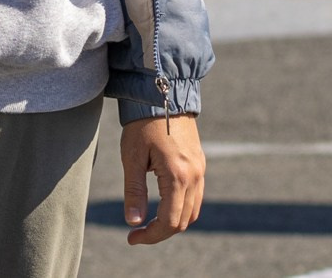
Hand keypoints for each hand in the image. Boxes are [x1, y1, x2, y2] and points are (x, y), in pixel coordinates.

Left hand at [120, 113, 204, 244]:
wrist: (163, 93)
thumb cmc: (143, 123)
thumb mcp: (132, 157)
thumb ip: (134, 192)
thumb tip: (134, 223)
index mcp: (178, 176)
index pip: (169, 222)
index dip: (151, 236)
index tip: (132, 238)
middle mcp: (194, 175)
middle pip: (183, 221)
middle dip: (160, 232)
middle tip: (137, 233)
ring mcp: (200, 169)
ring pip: (192, 211)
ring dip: (173, 221)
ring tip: (149, 222)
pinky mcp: (199, 163)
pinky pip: (196, 196)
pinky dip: (181, 207)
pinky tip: (162, 204)